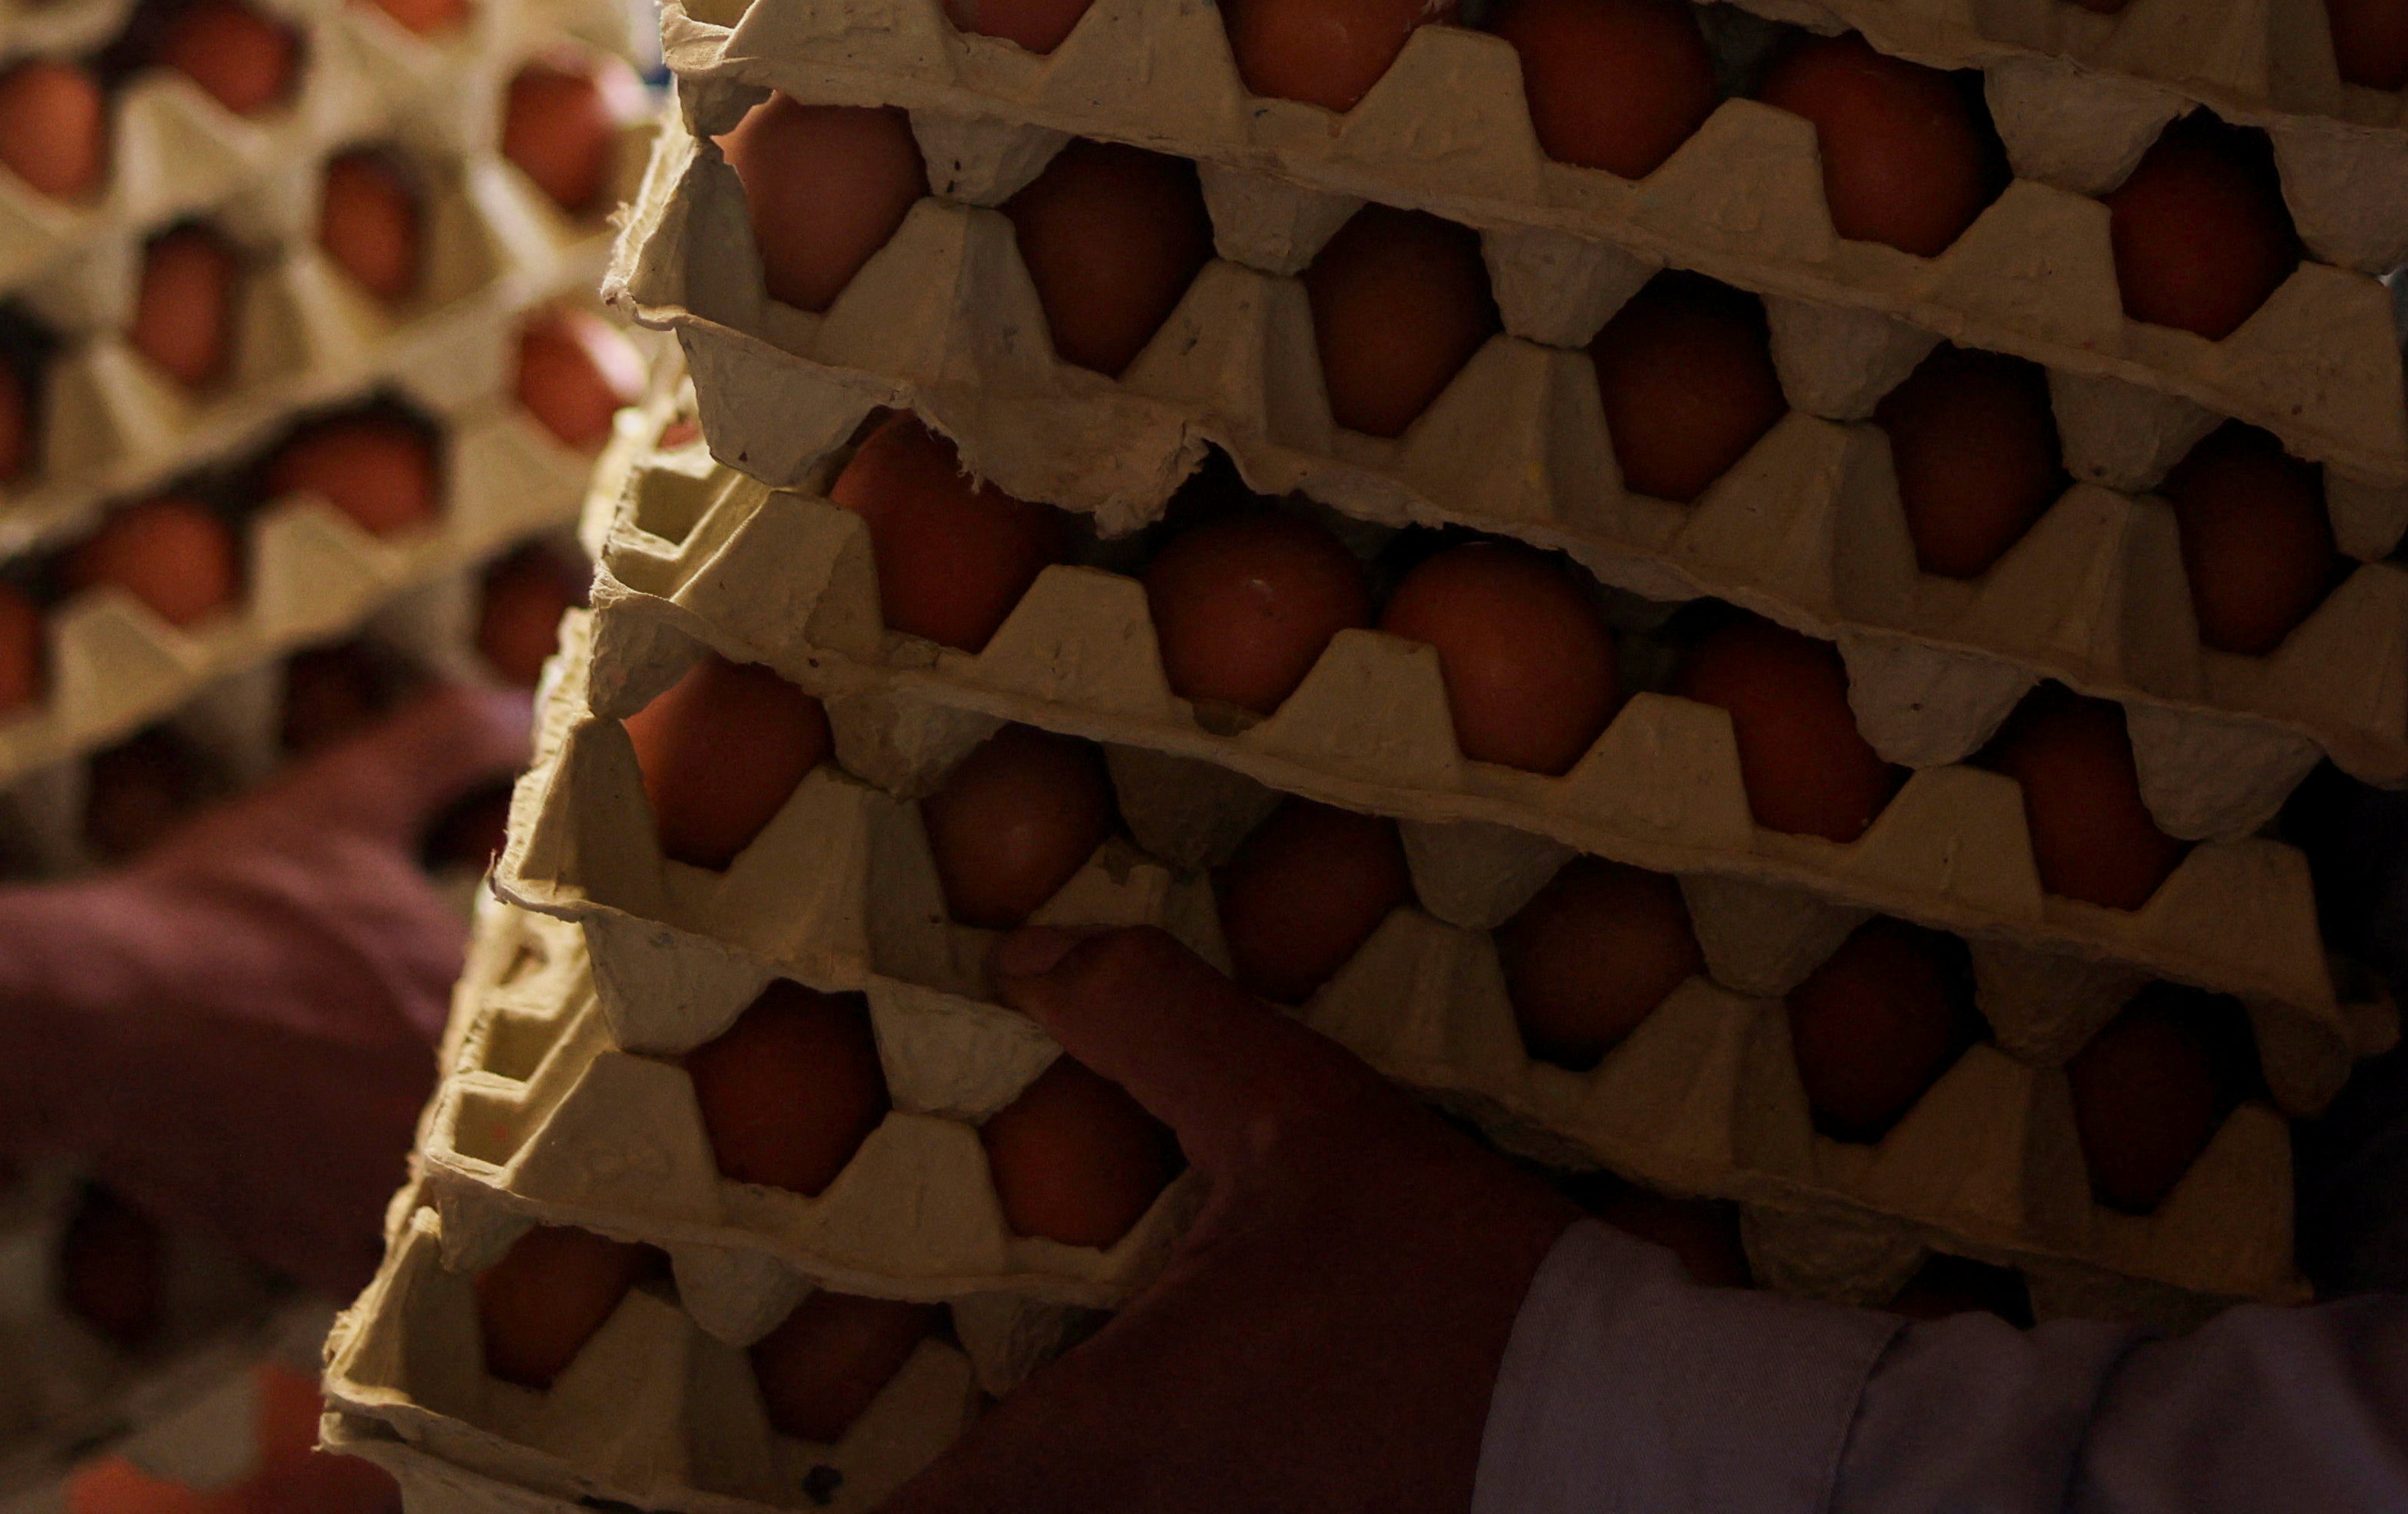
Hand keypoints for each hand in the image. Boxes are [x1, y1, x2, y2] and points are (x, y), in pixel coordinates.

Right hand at [61, 686, 531, 1287]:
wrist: (94, 1023)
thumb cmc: (221, 910)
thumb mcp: (342, 798)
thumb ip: (451, 741)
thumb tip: (534, 704)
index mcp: (492, 1008)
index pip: (586, 1024)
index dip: (575, 1012)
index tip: (560, 1000)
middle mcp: (466, 1117)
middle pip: (536, 1123)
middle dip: (526, 1100)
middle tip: (496, 1074)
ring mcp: (402, 1198)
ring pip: (477, 1205)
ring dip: (469, 1180)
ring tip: (430, 1143)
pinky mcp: (335, 1257)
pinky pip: (405, 1270)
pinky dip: (398, 1240)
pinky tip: (361, 1188)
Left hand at [879, 928, 1578, 1513]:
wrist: (1638, 1444)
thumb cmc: (1455, 1295)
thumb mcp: (1304, 1122)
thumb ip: (1153, 1024)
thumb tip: (1027, 949)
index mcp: (1096, 1449)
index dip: (817, 1502)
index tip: (768, 1465)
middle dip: (943, 1485)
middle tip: (884, 1427)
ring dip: (1034, 1486)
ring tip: (993, 1435)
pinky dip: (1128, 1497)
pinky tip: (1159, 1446)